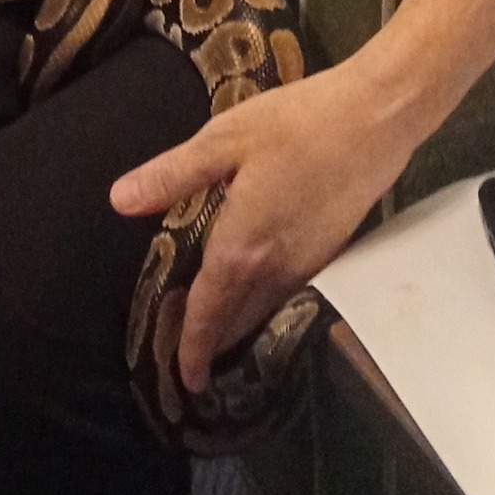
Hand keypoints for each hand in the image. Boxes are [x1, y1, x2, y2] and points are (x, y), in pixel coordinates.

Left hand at [110, 56, 418, 392]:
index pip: (209, 312)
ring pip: (267, 310)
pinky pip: (290, 293)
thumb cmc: (297, 123)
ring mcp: (310, 263)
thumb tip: (118, 201)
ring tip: (218, 326)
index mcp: (243, 247)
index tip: (183, 377)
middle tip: (190, 352)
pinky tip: (258, 283)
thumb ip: (172, 175)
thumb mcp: (225, 139)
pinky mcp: (333, 250)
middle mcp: (277, 269)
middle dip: (214, 342)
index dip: (192, 347)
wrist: (376, 118)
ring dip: (242, 325)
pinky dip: (267, 302)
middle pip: (239, 321)